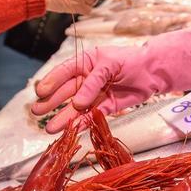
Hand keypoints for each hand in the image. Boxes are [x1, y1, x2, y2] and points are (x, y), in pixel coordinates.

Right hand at [30, 26, 190, 132]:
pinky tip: (70, 130)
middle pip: (67, 91)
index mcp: (86, 62)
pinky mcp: (106, 106)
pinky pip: (91, 115)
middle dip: (52, 102)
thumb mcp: (110, 65)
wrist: (154, 72)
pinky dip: (81, 123)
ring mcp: (96, 93)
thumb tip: (77, 103)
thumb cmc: (131, 61)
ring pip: (76, 106)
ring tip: (49, 128)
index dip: (51, 82)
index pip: (65, 71)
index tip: (39, 92)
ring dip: (64, 117)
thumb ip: (93, 83)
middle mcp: (88, 78)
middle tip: (37, 112)